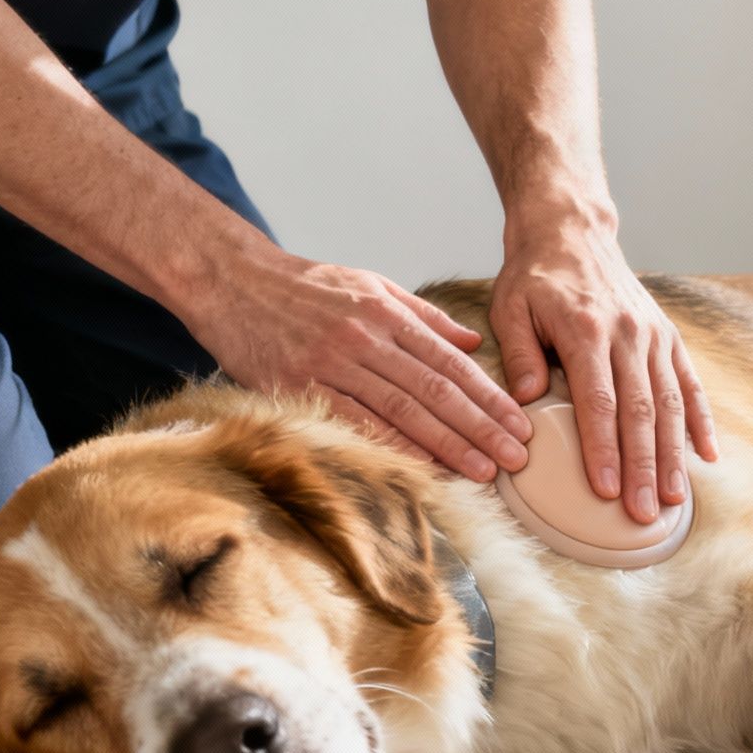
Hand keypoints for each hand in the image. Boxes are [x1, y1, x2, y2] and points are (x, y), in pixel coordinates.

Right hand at [183, 247, 532, 482]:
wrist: (233, 280)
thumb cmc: (306, 287)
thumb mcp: (370, 283)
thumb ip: (424, 315)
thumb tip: (473, 341)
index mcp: (387, 312)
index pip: (451, 362)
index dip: (489, 397)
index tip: (519, 424)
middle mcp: (365, 338)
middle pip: (435, 391)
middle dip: (480, 428)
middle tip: (515, 459)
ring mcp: (332, 364)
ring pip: (402, 411)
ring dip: (447, 446)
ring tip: (482, 471)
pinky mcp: (300, 386)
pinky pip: (355, 423)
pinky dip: (392, 448)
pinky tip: (421, 468)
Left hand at [492, 216, 718, 523]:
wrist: (572, 230)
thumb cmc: (534, 275)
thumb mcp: (510, 307)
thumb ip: (520, 355)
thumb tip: (524, 403)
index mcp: (586, 330)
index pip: (598, 401)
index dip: (603, 448)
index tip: (605, 489)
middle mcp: (628, 334)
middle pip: (641, 412)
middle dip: (644, 467)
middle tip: (644, 513)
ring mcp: (653, 335)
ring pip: (670, 404)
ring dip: (674, 455)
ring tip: (675, 499)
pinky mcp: (667, 336)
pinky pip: (689, 383)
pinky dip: (700, 421)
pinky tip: (708, 456)